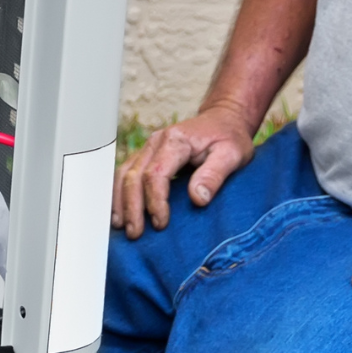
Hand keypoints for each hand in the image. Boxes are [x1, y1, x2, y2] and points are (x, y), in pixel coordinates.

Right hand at [112, 107, 254, 237]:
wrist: (223, 119)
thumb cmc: (228, 137)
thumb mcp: (233, 155)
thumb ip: (214, 175)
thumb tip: (198, 199)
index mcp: (176, 140)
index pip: (155, 173)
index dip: (155, 201)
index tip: (160, 223)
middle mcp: (155, 142)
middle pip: (133, 176)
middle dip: (131, 207)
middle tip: (135, 233)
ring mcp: (147, 148)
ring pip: (122, 175)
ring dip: (119, 202)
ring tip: (120, 226)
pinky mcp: (145, 155)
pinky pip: (124, 174)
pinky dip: (119, 194)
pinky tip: (119, 211)